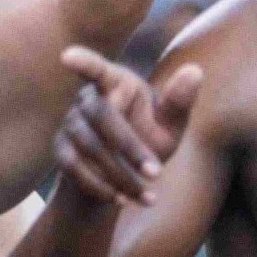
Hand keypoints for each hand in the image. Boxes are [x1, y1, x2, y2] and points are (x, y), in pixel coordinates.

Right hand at [52, 46, 203, 208]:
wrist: (120, 175)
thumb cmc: (150, 138)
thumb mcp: (169, 125)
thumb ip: (179, 101)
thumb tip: (195, 70)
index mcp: (115, 83)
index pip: (98, 69)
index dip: (84, 62)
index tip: (67, 57)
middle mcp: (87, 98)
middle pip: (103, 116)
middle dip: (131, 147)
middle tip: (158, 173)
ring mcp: (70, 123)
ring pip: (91, 146)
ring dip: (121, 174)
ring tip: (148, 197)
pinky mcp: (61, 149)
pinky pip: (75, 167)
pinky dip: (100, 187)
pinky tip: (123, 200)